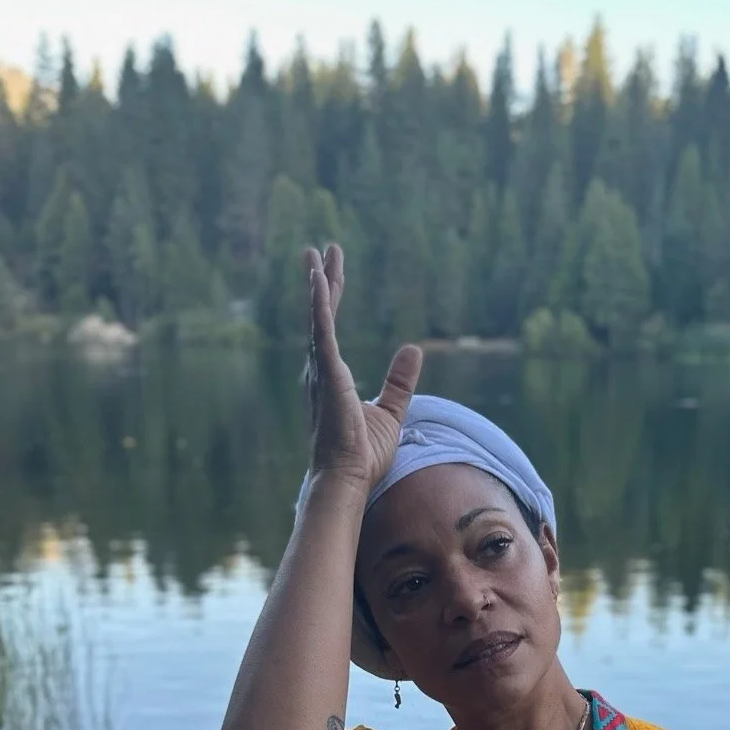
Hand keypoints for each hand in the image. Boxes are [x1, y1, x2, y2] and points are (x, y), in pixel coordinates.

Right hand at [303, 243, 421, 494]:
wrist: (348, 478)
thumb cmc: (362, 454)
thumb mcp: (390, 411)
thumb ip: (399, 381)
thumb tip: (414, 349)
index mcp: (332, 377)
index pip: (329, 329)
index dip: (331, 298)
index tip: (331, 271)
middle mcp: (320, 370)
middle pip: (320, 316)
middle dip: (322, 282)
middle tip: (320, 250)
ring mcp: (320, 372)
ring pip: (317, 318)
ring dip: (317, 284)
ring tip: (315, 253)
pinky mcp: (327, 375)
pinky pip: (321, 332)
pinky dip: (318, 305)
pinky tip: (317, 280)